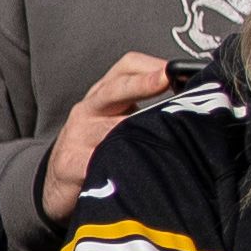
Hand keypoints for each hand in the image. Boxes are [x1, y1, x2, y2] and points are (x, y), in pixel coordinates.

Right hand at [41, 52, 179, 219]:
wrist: (55, 184)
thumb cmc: (95, 149)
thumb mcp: (116, 122)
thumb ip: (147, 111)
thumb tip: (195, 107)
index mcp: (104, 96)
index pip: (126, 67)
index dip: (151, 66)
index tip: (175, 71)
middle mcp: (88, 110)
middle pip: (115, 89)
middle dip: (142, 84)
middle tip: (166, 80)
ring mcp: (77, 135)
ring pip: (112, 128)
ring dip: (139, 130)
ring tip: (165, 132)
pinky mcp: (69, 163)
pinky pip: (99, 161)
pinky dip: (120, 164)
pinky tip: (140, 167)